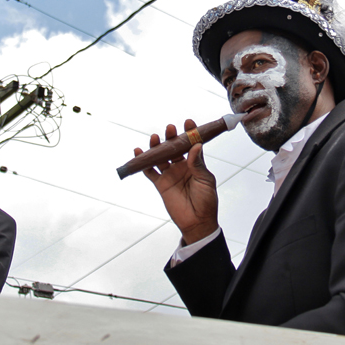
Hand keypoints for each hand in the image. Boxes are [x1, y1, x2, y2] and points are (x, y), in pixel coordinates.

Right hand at [136, 119, 218, 244]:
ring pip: (160, 156)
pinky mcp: (160, 184)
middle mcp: (181, 166)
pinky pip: (149, 171)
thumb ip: (197, 164)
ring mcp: (170, 174)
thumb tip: (196, 146)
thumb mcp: (205, 180)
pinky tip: (138, 153)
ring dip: (156, 147)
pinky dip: (143, 163)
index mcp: (195, 163)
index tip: (188, 122)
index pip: (192, 144)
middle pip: (174, 148)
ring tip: (154, 137)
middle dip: (171, 137)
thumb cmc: (206, 200)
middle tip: (170, 129)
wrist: (197, 221)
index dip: (190, 132)